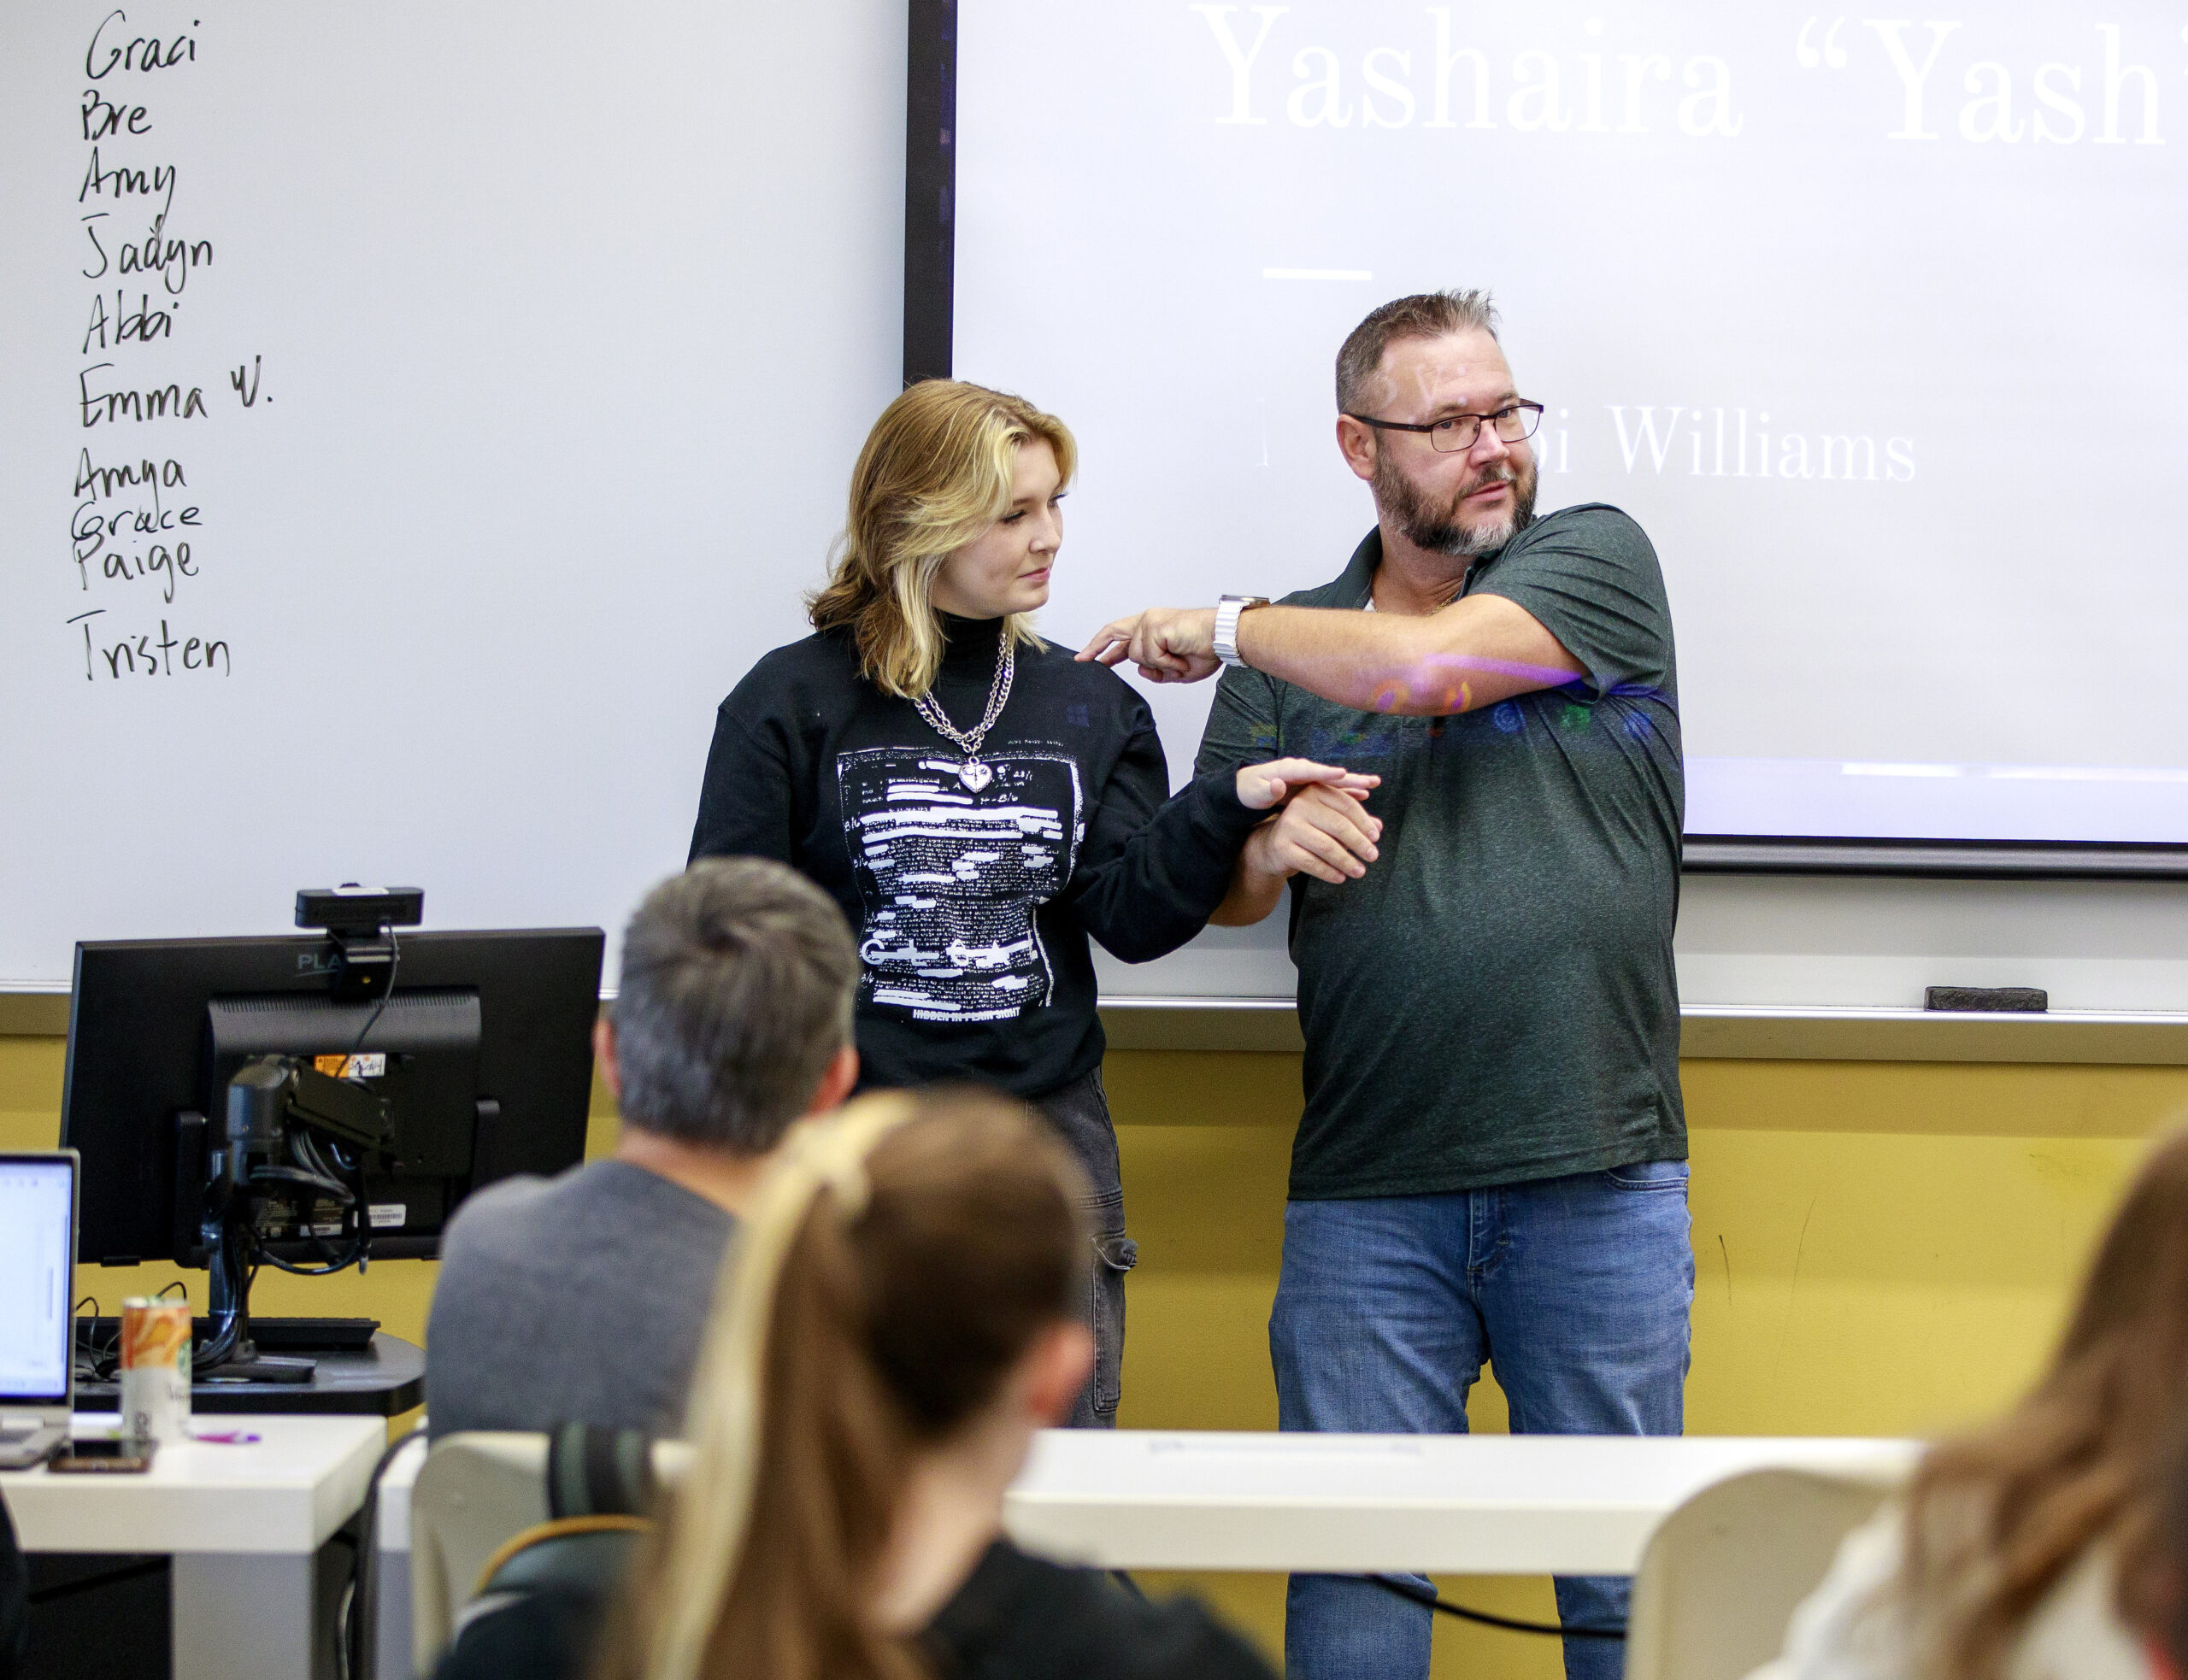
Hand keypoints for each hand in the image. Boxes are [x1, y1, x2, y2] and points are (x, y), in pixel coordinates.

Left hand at [1077, 607, 1220, 683]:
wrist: (1222, 637)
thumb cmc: (1206, 648)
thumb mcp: (1177, 671)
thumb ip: (1157, 673)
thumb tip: (1140, 672)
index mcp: (1152, 627)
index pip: (1122, 637)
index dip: (1105, 649)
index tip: (1090, 658)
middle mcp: (1148, 621)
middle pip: (1113, 632)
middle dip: (1096, 647)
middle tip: (1082, 659)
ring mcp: (1149, 622)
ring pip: (1137, 656)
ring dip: (1159, 665)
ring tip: (1180, 661)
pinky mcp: (1154, 627)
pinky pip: (1150, 656)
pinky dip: (1166, 663)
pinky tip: (1179, 657)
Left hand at [1232, 758, 1379, 812]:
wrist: (1250, 788)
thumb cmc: (1251, 792)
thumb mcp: (1255, 793)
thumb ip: (1267, 790)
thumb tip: (1278, 784)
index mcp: (1289, 770)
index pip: (1310, 771)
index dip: (1326, 773)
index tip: (1342, 774)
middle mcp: (1303, 770)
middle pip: (1329, 774)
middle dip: (1350, 778)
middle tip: (1370, 781)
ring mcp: (1310, 777)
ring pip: (1335, 780)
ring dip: (1354, 782)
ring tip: (1374, 783)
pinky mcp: (1312, 785)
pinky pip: (1333, 788)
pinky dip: (1348, 790)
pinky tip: (1364, 794)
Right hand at [1246, 781, 1381, 884]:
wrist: (1273, 846)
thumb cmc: (1308, 831)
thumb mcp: (1331, 822)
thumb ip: (1354, 822)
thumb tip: (1378, 827)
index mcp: (1314, 792)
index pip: (1346, 805)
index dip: (1364, 822)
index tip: (1376, 838)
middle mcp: (1300, 804)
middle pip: (1338, 825)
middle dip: (1359, 843)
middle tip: (1373, 856)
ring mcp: (1289, 826)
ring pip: (1326, 846)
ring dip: (1347, 861)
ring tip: (1360, 871)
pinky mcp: (1282, 847)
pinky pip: (1312, 863)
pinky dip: (1329, 872)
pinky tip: (1341, 878)